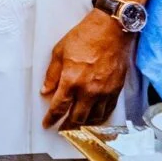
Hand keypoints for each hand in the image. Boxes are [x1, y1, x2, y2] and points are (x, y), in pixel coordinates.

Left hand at [41, 9, 131, 128]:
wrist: (111, 30)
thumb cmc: (84, 37)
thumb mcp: (59, 52)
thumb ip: (52, 74)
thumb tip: (45, 91)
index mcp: (71, 80)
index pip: (59, 107)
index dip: (51, 118)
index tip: (47, 124)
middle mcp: (88, 90)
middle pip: (76, 117)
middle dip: (67, 126)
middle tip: (61, 130)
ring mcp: (104, 92)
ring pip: (93, 117)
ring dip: (84, 124)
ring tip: (77, 127)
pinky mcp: (116, 90)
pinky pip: (108, 110)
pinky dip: (100, 118)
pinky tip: (94, 118)